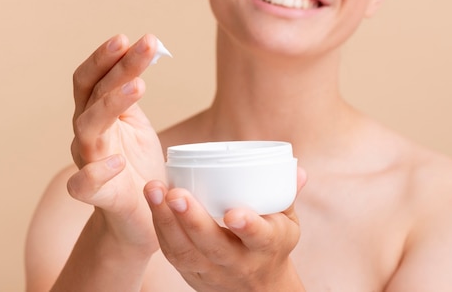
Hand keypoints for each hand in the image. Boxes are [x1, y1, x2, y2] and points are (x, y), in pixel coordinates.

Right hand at [67, 34, 165, 250]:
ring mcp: (90, 164)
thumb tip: (145, 48)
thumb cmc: (137, 166)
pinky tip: (117, 161)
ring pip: (88, 129)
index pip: (93, 79)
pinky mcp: (99, 197)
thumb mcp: (136, 123)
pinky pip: (84, 185)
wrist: (139, 217)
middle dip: (115, 67)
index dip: (106, 57)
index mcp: (96, 116)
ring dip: (111, 104)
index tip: (130, 37)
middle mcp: (88, 136)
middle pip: (91, 95)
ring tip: (138, 86)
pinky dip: (96, 172)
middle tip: (141, 45)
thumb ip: (130, 92)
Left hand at [144, 168, 307, 291]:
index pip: (259, 238)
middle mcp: (239, 263)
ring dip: (165, 220)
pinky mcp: (190, 273)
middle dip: (192, 219)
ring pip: (185, 250)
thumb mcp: (287, 224)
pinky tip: (152, 201)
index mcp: (267, 246)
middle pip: (213, 245)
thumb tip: (298, 171)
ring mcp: (212, 271)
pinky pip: (172, 252)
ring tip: (153, 190)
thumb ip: (287, 194)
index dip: (247, 227)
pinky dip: (160, 226)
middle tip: (176, 193)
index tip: (234, 213)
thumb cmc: (271, 244)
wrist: (259, 289)